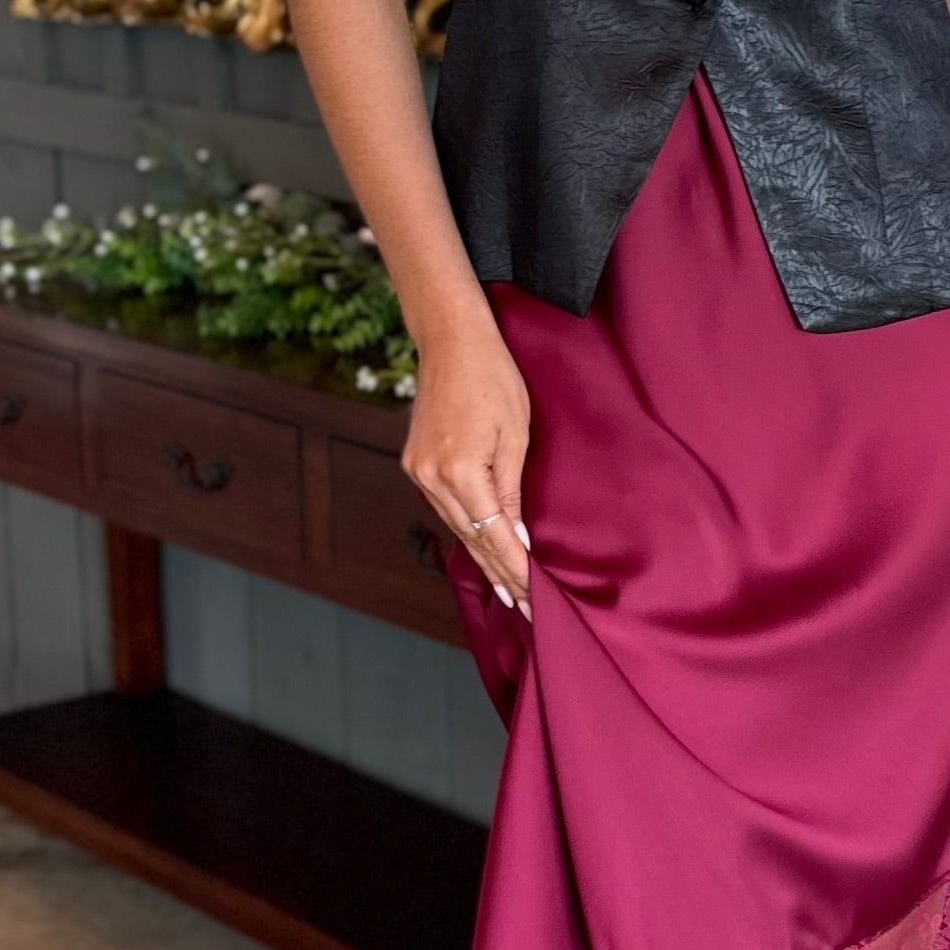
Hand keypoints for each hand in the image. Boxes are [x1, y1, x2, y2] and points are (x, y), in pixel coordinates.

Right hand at [402, 318, 533, 618]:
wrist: (452, 341)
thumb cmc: (494, 379)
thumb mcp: (515, 435)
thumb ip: (512, 492)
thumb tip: (515, 539)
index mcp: (460, 471)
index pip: (493, 536)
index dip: (515, 568)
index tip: (535, 597)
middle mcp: (431, 477)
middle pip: (471, 538)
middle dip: (499, 573)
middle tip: (524, 607)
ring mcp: (418, 471)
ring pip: (456, 526)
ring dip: (482, 557)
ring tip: (507, 589)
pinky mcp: (415, 463)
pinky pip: (445, 508)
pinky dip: (467, 530)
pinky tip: (481, 548)